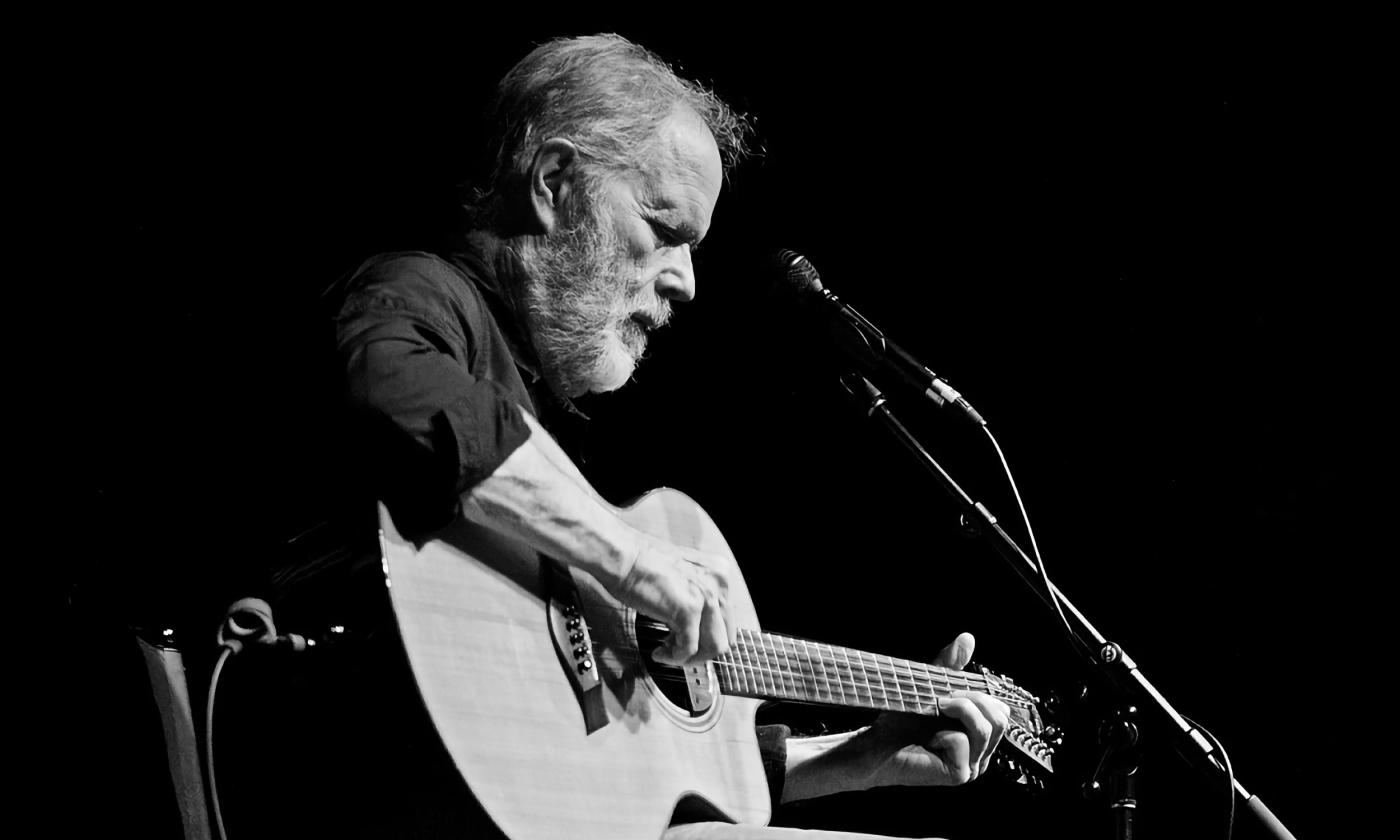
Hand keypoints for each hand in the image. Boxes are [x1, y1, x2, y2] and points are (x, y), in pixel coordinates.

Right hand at [608, 533, 734, 666]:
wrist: (623, 555)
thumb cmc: (642, 564)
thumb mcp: (683, 577)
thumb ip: (696, 597)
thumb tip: (698, 628)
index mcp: (720, 574)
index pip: (727, 621)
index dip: (707, 637)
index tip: (688, 641)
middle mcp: (719, 584)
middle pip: (725, 637)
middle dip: (702, 651)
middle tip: (679, 651)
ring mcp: (707, 596)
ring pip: (713, 648)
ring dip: (690, 658)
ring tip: (668, 651)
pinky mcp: (688, 610)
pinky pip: (688, 649)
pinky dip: (673, 657)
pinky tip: (659, 651)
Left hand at [860, 632, 1010, 786]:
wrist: (876, 744)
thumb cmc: (901, 721)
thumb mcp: (931, 686)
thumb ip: (951, 665)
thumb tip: (967, 639)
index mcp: (980, 737)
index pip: (1001, 710)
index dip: (980, 694)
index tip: (951, 689)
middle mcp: (981, 754)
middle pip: (1000, 719)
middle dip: (972, 700)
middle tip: (943, 699)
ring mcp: (972, 767)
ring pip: (986, 728)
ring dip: (959, 710)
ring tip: (937, 708)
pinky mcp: (958, 774)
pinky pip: (963, 741)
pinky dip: (942, 733)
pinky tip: (927, 739)